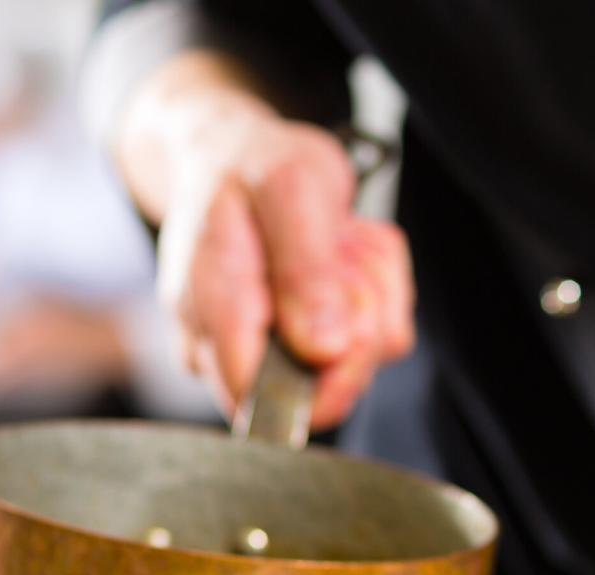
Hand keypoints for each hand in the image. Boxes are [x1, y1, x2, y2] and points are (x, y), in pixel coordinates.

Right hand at [114, 52, 413, 427]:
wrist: (240, 151)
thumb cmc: (254, 166)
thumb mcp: (288, 193)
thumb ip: (305, 272)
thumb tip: (324, 349)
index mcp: (212, 314)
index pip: (266, 403)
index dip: (326, 380)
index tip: (351, 323)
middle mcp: (235, 345)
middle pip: (327, 391)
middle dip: (361, 313)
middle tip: (339, 250)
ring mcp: (278, 347)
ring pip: (364, 357)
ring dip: (374, 289)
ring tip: (337, 240)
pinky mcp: (315, 340)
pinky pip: (379, 335)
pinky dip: (382, 287)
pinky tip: (346, 252)